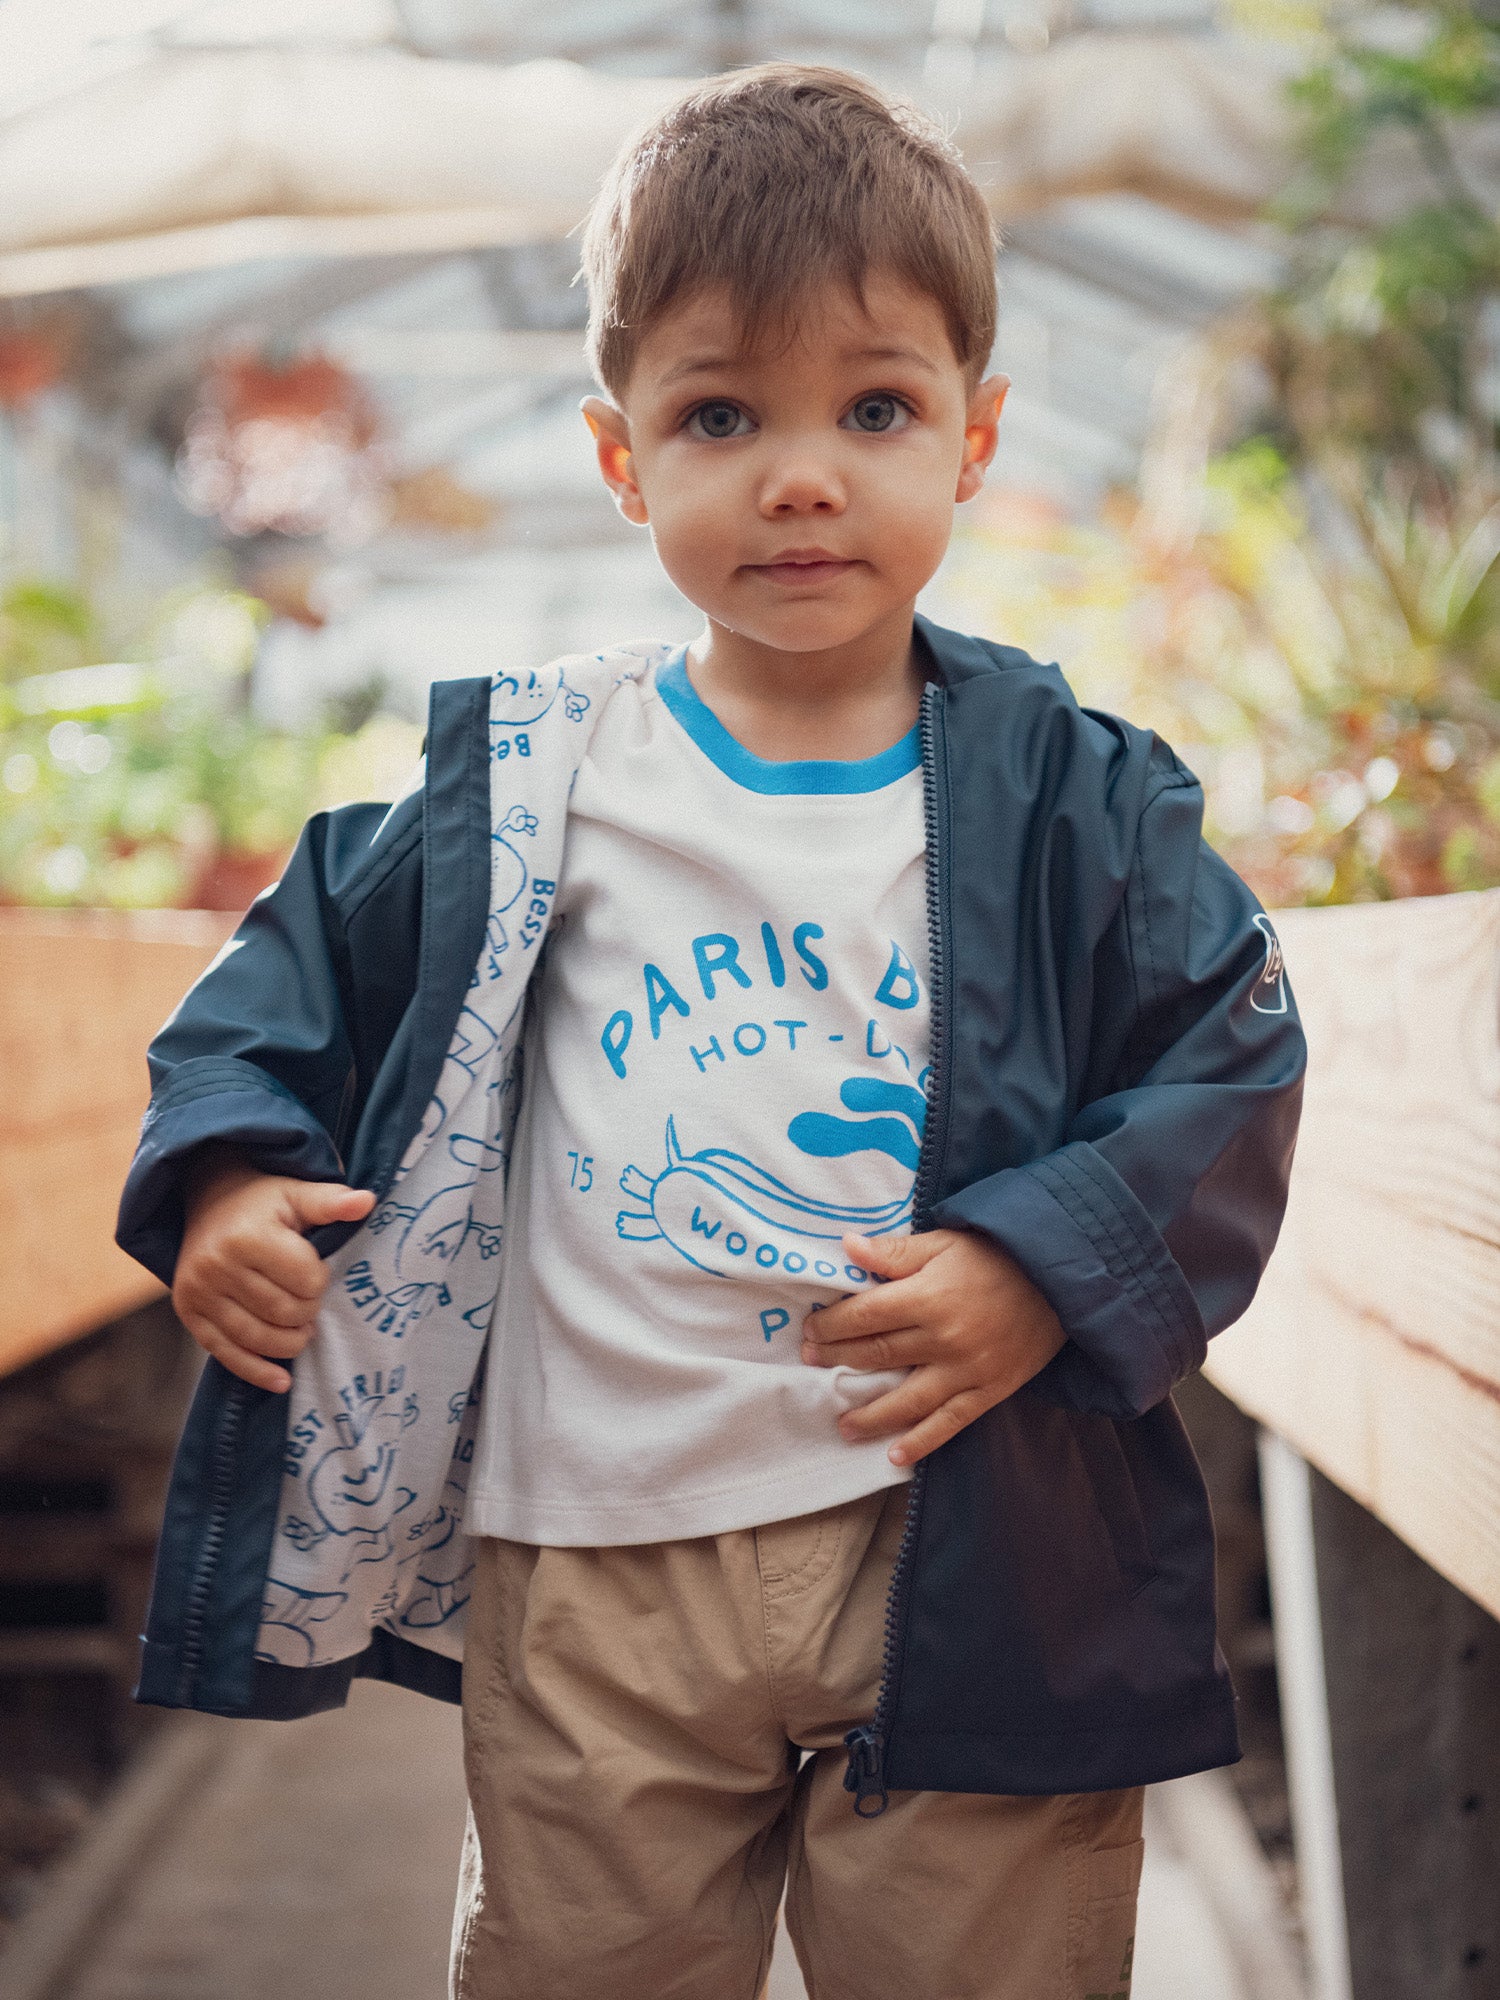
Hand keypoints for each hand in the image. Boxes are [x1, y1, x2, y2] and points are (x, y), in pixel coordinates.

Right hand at [173, 1149, 375, 1393]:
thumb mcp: (296, 1193)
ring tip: (301, 1330)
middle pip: (284, 1313)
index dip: (321, 1280)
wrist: (207, 1204)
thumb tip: (367, 1202)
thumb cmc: (261, 1202)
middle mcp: (217, 1266)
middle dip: (308, 1312)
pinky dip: (256, 1371)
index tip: (316, 1270)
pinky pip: (225, 1354)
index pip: (306, 1280)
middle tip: (309, 1301)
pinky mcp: (189, 1314)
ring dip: (290, 1343)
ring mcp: (200, 1293)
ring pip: (258, 1338)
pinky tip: (281, 1380)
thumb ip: (331, 1201)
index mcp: (248, 1236)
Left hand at [802, 1228, 1064, 1466]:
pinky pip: (949, 1422)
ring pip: (907, 1400)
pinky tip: (895, 1455)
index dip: (832, 1325)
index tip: (810, 1330)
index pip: (865, 1316)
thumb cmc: (995, 1256)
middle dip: (839, 1359)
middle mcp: (943, 1339)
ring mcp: (967, 1370)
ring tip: (843, 1425)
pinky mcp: (989, 1391)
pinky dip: (921, 1442)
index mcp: (928, 1297)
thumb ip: (895, 1252)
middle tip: (811, 1364)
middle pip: (879, 1354)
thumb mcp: (943, 1242)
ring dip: (870, 1415)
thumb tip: (847, 1247)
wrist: (1059, 1280)